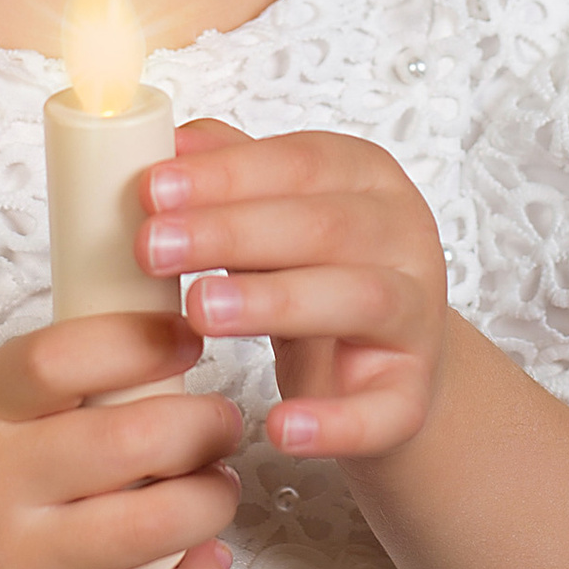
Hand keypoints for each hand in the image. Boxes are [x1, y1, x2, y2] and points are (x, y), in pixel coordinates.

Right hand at [0, 311, 238, 568]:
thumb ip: (69, 373)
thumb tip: (178, 340)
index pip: (64, 358)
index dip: (143, 340)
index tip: (185, 338)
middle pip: (130, 442)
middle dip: (204, 426)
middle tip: (217, 424)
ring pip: (155, 526)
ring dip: (212, 500)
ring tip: (213, 486)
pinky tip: (203, 558)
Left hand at [141, 121, 449, 461]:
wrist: (386, 366)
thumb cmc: (316, 274)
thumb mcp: (276, 214)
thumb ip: (230, 173)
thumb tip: (169, 140)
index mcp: (367, 178)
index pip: (300, 163)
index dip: (226, 174)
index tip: (151, 189)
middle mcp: (404, 237)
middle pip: (323, 226)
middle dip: (231, 233)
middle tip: (152, 247)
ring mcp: (417, 317)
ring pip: (358, 299)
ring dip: (276, 302)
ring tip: (199, 311)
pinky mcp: (414, 394)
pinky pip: (382, 410)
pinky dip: (334, 422)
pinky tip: (279, 428)